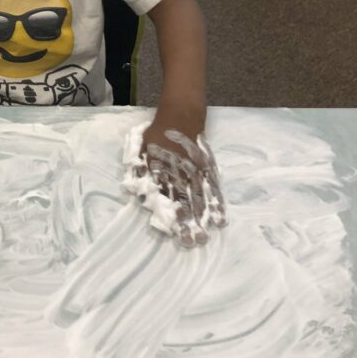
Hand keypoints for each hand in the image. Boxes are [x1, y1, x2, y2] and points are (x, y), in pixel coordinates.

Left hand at [139, 124, 226, 247]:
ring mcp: (197, 172)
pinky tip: (220, 219)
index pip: (165, 196)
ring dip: (202, 219)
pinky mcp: (208, 169)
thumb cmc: (158, 133)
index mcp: (162, 170)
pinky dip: (217, 205)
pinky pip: (213, 189)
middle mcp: (180, 174)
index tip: (172, 232)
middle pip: (184, 201)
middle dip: (187, 223)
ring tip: (205, 237)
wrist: (181, 115)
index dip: (168, 214)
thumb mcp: (142, 147)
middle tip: (191, 242)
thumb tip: (136, 185)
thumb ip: (140, 167)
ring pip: (200, 198)